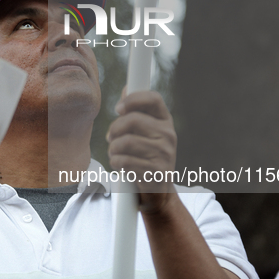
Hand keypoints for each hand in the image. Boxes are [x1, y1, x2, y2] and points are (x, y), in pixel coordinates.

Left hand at [107, 89, 177, 213]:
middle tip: (110, 137)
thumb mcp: (145, 132)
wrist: (158, 191)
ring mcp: (165, 154)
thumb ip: (136, 111)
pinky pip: (124, 161)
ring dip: (112, 150)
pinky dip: (116, 164)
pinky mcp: (156, 172)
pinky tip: (120, 166)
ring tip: (115, 154)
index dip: (133, 99)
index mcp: (165, 121)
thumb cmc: (146, 156)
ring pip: (124, 142)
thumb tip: (127, 87)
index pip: (153, 98)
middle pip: (132, 120)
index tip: (118, 108)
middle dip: (114, 129)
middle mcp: (168, 135)